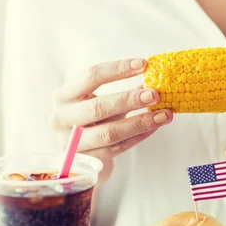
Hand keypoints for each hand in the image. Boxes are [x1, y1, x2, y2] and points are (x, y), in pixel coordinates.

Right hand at [50, 58, 172, 182]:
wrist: (77, 153)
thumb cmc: (91, 119)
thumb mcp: (98, 100)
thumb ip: (121, 91)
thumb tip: (154, 79)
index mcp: (63, 95)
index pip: (91, 76)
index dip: (118, 69)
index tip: (143, 65)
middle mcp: (62, 118)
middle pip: (98, 108)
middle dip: (129, 100)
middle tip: (155, 94)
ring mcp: (72, 143)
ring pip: (109, 133)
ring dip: (140, 122)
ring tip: (164, 114)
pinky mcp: (87, 160)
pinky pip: (118, 148)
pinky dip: (139, 136)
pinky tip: (155, 127)